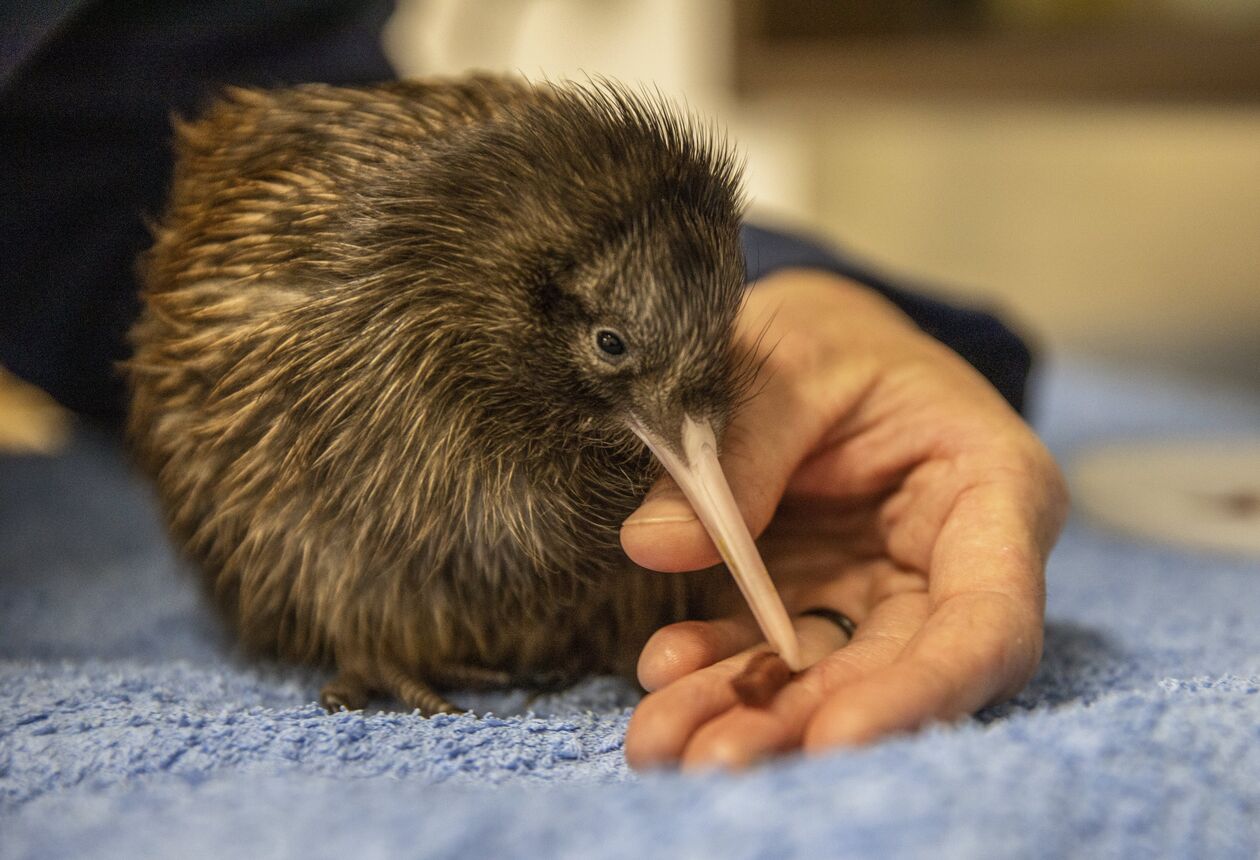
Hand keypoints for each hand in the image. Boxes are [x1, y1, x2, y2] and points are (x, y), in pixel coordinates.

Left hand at [619, 269, 1067, 767]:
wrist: (812, 331)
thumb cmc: (834, 330)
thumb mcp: (794, 356)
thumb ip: (740, 447)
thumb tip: (655, 545)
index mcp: (988, 490)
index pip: (987, 622)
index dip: (920, 693)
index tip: (833, 740)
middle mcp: (946, 559)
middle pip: (896, 670)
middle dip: (804, 721)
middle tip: (713, 760)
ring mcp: (877, 586)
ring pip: (826, 673)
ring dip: (748, 713)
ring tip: (665, 741)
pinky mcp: (815, 595)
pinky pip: (770, 649)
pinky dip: (718, 669)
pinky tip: (665, 674)